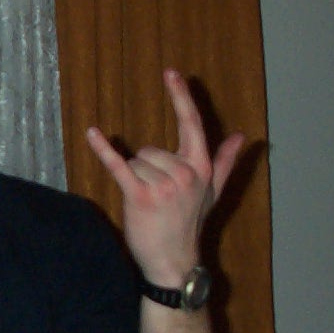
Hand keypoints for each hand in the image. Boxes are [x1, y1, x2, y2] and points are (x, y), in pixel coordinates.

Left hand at [85, 68, 245, 286]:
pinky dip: (103, 150)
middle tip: (156, 198)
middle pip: (150, 150)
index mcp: (201, 167)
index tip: (171, 72)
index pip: (191, 123)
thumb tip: (241, 137)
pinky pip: (118, 165)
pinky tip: (92, 134)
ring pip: (134, 162)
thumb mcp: (213, 192)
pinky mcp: (140, 196)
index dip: (180, 96)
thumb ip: (226, 161)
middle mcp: (185, 172)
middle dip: (147, 169)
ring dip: (134, 180)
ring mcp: (164, 185)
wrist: (173, 260)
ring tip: (147, 204)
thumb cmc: (189, 225)